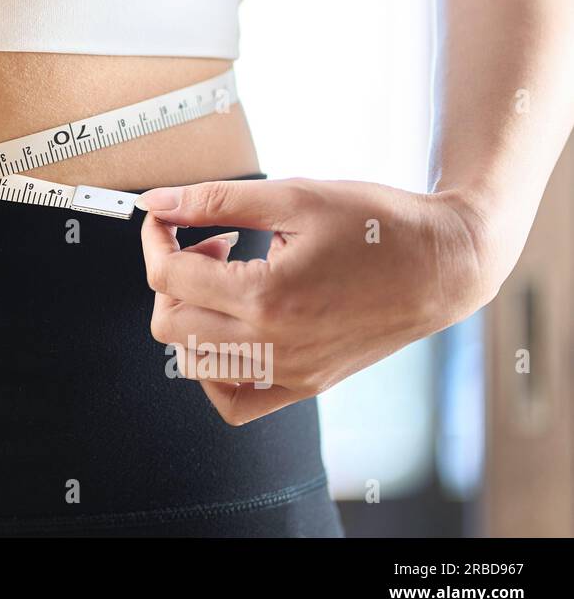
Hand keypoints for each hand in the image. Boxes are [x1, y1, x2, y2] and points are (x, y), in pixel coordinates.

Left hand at [137, 177, 500, 424]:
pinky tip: (233, 325)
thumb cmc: (379, 226)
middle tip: (206, 246)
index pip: (168, 277)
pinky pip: (234, 401)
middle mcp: (274, 345)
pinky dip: (215, 368)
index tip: (164, 218)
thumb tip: (156, 203)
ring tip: (227, 279)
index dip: (154, 238)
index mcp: (266, 296)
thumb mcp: (292, 197)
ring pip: (193, 363)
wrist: (444, 264)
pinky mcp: (306, 385)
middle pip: (169, 325)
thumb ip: (213, 200)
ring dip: (191, 317)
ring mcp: (290, 372)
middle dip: (170, 278)